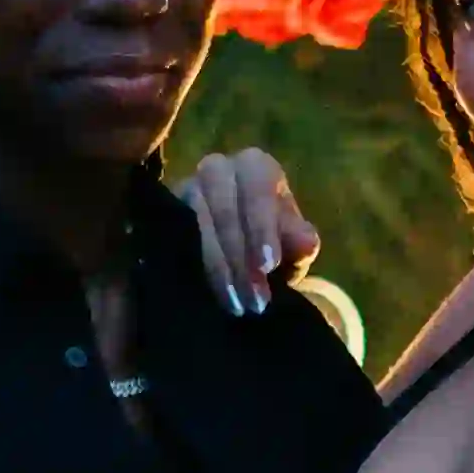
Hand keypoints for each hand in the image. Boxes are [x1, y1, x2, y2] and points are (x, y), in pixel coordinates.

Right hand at [178, 145, 320, 319]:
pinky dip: (197, 269)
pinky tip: (212, 296)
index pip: (257, 189)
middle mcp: (217, 169)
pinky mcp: (168, 212)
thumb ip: (302, 242)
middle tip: (256, 299)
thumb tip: (306, 241)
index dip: (262, 228)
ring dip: (220, 270)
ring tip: (238, 306)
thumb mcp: (295, 245)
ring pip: (199, 226)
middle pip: (224, 208)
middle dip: (240, 257)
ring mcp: (187, 188)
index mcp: (255, 166)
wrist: (244, 254)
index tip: (269, 266)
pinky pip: (177, 238)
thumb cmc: (274, 241)